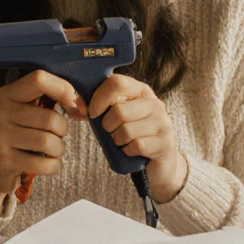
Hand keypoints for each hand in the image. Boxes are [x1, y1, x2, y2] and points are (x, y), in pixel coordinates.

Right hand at [0, 70, 84, 214]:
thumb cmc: (23, 129)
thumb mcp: (32, 108)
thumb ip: (55, 98)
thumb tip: (81, 107)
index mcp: (8, 93)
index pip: (39, 79)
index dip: (63, 90)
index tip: (72, 104)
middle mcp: (0, 113)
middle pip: (50, 119)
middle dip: (63, 129)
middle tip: (57, 134)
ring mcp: (0, 137)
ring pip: (49, 142)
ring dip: (59, 148)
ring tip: (53, 148)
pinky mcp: (5, 161)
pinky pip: (45, 165)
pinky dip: (54, 165)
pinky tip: (48, 162)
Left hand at [88, 74, 187, 201]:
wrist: (158, 161)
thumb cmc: (131, 134)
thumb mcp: (116, 116)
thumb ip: (98, 106)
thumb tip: (78, 103)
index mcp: (141, 90)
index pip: (117, 83)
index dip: (99, 98)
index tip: (92, 112)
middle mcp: (155, 104)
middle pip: (119, 110)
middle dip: (107, 125)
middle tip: (110, 131)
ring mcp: (163, 123)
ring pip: (126, 131)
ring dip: (117, 140)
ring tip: (122, 141)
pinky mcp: (165, 143)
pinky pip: (136, 146)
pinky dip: (127, 150)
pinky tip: (131, 150)